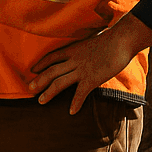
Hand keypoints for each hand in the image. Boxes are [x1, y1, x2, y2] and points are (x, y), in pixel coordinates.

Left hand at [27, 13, 151, 112]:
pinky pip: (80, 93)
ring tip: (40, 102)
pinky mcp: (92, 79)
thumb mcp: (92, 40)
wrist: (121, 40)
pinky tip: (71, 112)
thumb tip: (87, 51)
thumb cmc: (111, 38)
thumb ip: (85, 49)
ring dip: (49, 93)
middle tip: (29, 89)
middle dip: (39, 81)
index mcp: (73, 49)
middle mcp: (73, 60)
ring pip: (59, 83)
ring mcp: (81, 70)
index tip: (32, 70)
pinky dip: (75, 103)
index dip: (40, 64)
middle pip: (51, 71)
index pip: (51, 57)